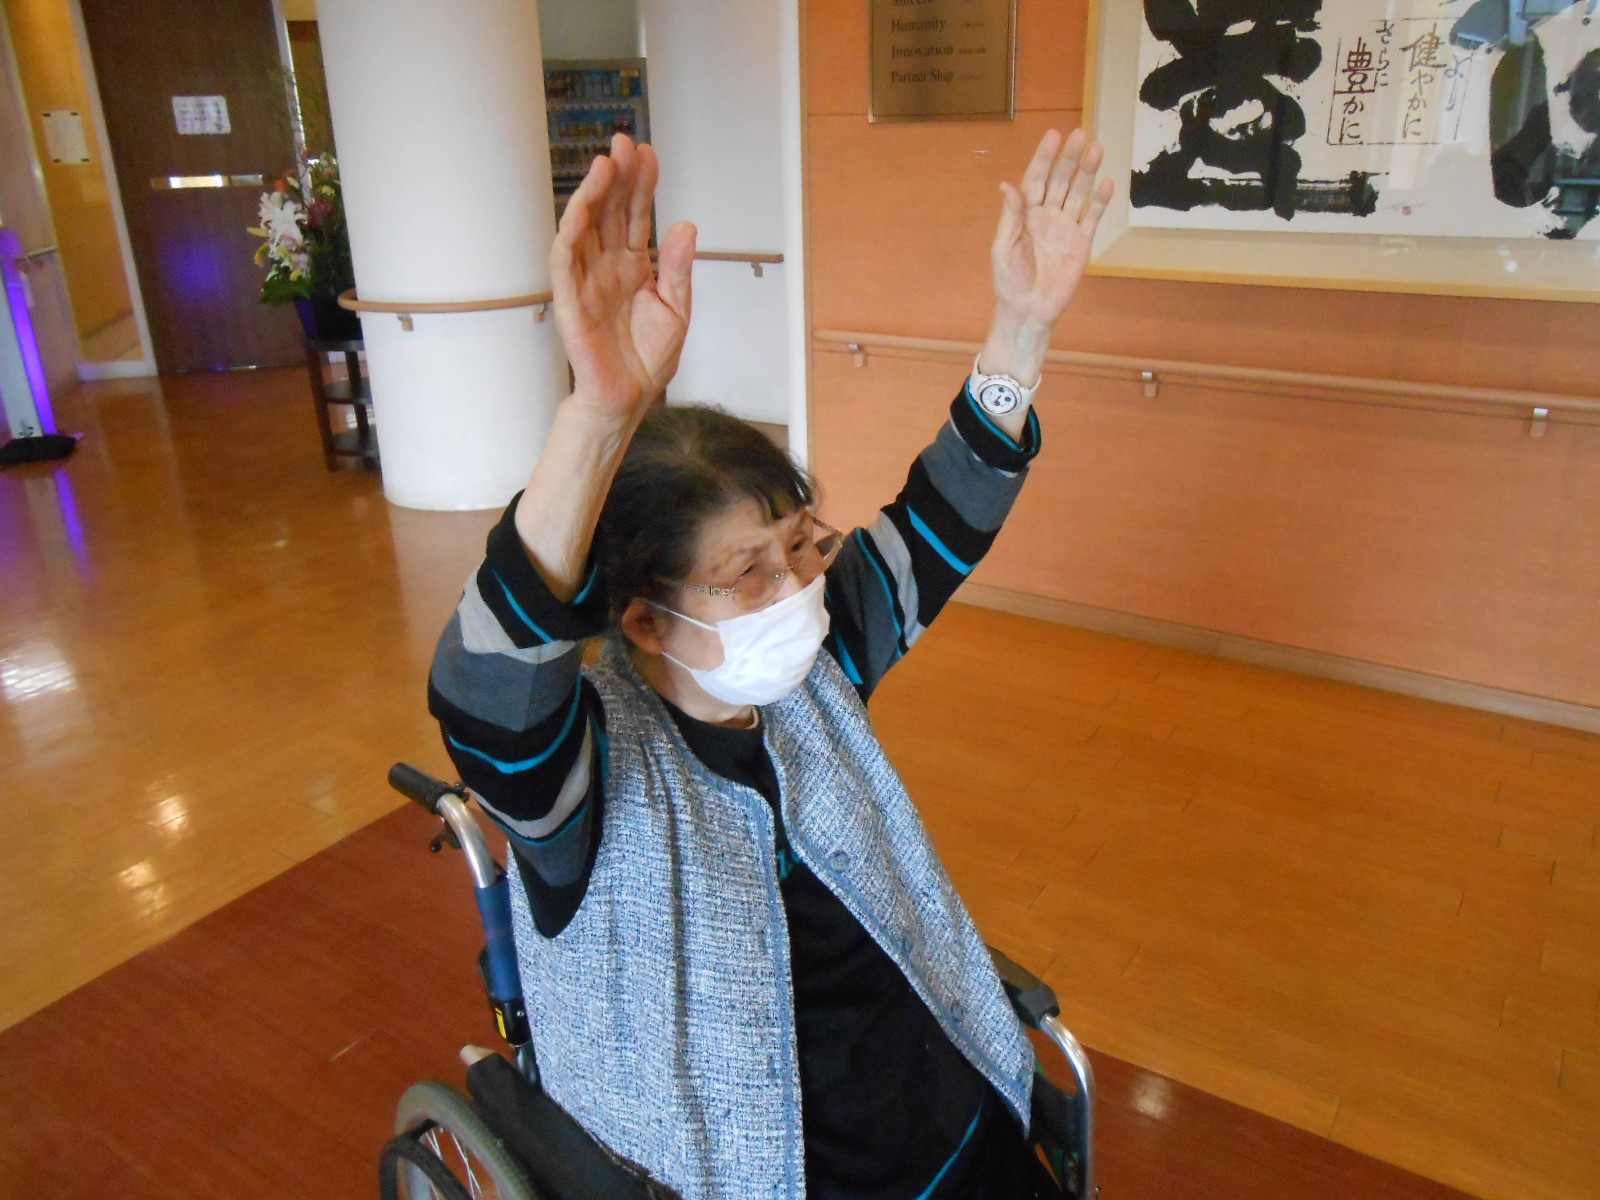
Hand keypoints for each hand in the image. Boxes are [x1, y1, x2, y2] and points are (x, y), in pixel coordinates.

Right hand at [550, 134, 696, 420]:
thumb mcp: (676, 310)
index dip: (641, 185)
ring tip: (604, 164)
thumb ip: (679, 270)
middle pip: (610, 212)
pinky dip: (571, 232)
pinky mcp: (570, 300)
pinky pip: (565, 261)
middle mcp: (608, 265)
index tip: (649, 153)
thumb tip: (686, 225)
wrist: (629, 398)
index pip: (636, 216)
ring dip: (592, 194)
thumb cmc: (648, 358)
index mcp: (634, 265)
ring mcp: (587, 279)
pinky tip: (580, 208)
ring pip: (585, 227)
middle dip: (617, 177)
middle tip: (625, 143)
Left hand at [988, 128, 1113, 342]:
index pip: (1036, 178)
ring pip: (1079, 194)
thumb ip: (1010, 217)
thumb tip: (1007, 186)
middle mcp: (1048, 215)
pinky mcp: (1082, 243)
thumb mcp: (1002, 248)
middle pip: (1060, 181)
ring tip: (1097, 150)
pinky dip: (1100, 202)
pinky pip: (1092, 218)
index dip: (1044, 158)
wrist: (1028, 309)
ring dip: (1087, 173)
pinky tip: (1107, 183)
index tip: (1054, 136)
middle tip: (1080, 135)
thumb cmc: (1009, 280)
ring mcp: (1066, 228)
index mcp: (1026, 214)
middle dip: (1069, 158)